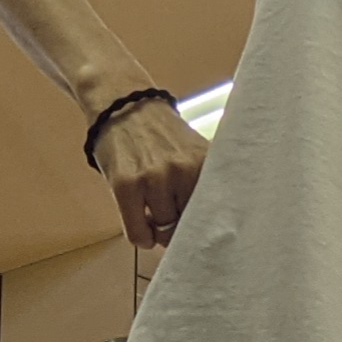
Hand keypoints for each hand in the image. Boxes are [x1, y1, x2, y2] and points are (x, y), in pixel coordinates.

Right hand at [91, 100, 208, 252]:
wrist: (125, 105)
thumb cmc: (162, 136)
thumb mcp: (194, 153)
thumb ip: (203, 183)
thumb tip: (211, 228)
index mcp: (205, 164)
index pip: (216, 214)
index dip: (207, 227)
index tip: (202, 232)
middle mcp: (183, 171)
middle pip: (190, 226)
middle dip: (181, 229)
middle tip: (174, 221)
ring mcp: (154, 178)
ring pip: (163, 231)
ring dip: (158, 232)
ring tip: (155, 217)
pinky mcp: (126, 185)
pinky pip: (137, 233)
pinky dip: (141, 237)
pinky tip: (142, 225)